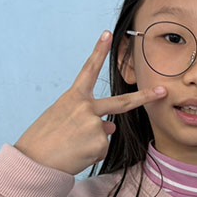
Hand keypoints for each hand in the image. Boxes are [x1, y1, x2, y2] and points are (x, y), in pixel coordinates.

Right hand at [15, 31, 166, 174]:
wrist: (34, 162)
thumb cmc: (45, 140)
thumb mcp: (64, 120)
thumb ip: (87, 117)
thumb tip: (111, 127)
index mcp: (73, 97)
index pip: (88, 70)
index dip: (98, 51)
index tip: (107, 34)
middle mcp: (87, 108)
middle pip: (122, 102)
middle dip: (145, 97)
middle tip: (162, 91)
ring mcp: (95, 125)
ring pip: (105, 135)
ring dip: (91, 143)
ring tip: (71, 147)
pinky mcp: (100, 144)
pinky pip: (101, 150)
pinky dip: (90, 155)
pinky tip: (75, 155)